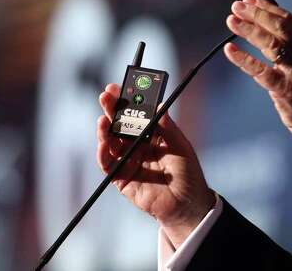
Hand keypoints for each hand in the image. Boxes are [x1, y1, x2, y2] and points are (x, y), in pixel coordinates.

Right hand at [96, 84, 215, 246]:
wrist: (188, 205)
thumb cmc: (188, 174)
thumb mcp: (180, 146)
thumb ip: (167, 127)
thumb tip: (157, 105)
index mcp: (150, 135)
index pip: (134, 113)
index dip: (126, 100)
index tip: (119, 87)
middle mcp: (136, 145)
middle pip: (119, 124)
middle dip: (111, 110)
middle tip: (105, 96)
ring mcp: (127, 161)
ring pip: (110, 142)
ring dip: (104, 130)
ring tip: (103, 121)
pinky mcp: (121, 178)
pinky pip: (108, 164)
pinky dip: (103, 153)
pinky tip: (103, 144)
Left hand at [224, 0, 291, 147]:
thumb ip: (287, 45)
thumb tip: (264, 22)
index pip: (288, 20)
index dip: (267, 8)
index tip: (249, 0)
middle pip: (279, 27)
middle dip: (256, 14)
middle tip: (236, 7)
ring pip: (270, 44)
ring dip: (249, 30)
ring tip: (231, 21)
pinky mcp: (285, 90)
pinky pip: (260, 71)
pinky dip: (243, 59)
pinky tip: (230, 50)